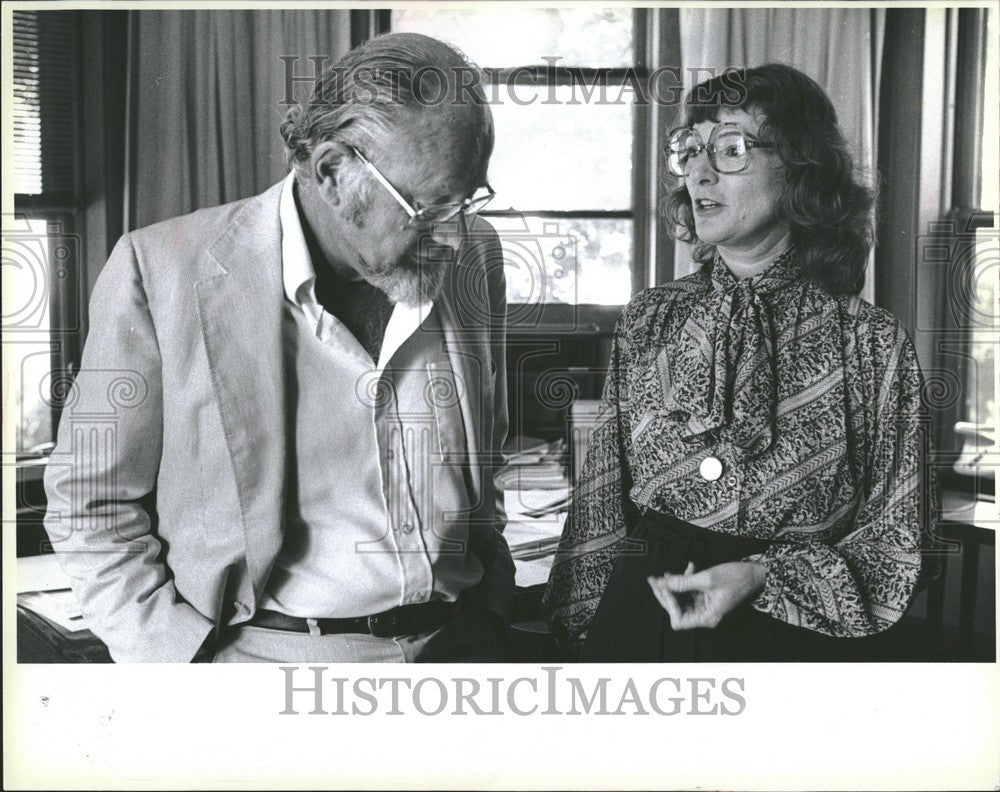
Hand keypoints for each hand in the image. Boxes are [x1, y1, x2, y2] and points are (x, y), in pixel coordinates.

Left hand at [647, 561, 765, 629]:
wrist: (756, 573)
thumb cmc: (737, 578)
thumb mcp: (707, 578)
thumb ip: (683, 582)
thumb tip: (662, 584)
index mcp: (707, 617)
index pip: (678, 620)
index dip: (669, 604)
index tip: (664, 587)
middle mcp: (705, 615)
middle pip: (677, 609)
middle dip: (665, 593)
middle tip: (654, 579)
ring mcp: (706, 606)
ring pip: (682, 598)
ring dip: (675, 584)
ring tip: (669, 571)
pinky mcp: (707, 597)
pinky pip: (691, 591)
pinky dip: (686, 580)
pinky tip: (689, 567)